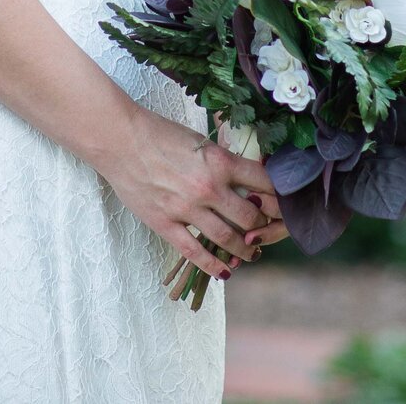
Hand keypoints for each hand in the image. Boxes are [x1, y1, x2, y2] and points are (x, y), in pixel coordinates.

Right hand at [97, 111, 280, 281]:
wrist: (120, 139)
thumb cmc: (159, 133)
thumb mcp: (199, 140)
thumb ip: (222, 161)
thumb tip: (245, 177)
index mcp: (220, 162)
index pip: (264, 184)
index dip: (279, 198)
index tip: (285, 207)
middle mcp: (209, 187)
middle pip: (251, 216)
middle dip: (264, 227)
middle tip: (268, 233)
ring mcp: (187, 208)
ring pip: (228, 238)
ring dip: (244, 250)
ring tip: (251, 254)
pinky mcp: (166, 224)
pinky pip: (195, 252)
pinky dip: (214, 265)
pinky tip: (224, 271)